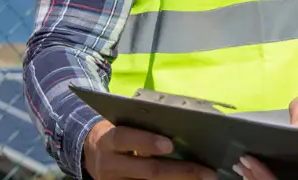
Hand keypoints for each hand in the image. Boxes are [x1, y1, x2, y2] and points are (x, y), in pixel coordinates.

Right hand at [83, 120, 217, 179]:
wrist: (90, 152)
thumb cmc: (116, 133)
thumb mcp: (121, 126)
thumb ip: (143, 128)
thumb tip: (182, 131)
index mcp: (109, 140)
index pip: (126, 138)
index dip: (147, 142)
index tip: (170, 145)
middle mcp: (110, 164)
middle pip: (148, 170)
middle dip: (180, 171)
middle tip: (207, 173)